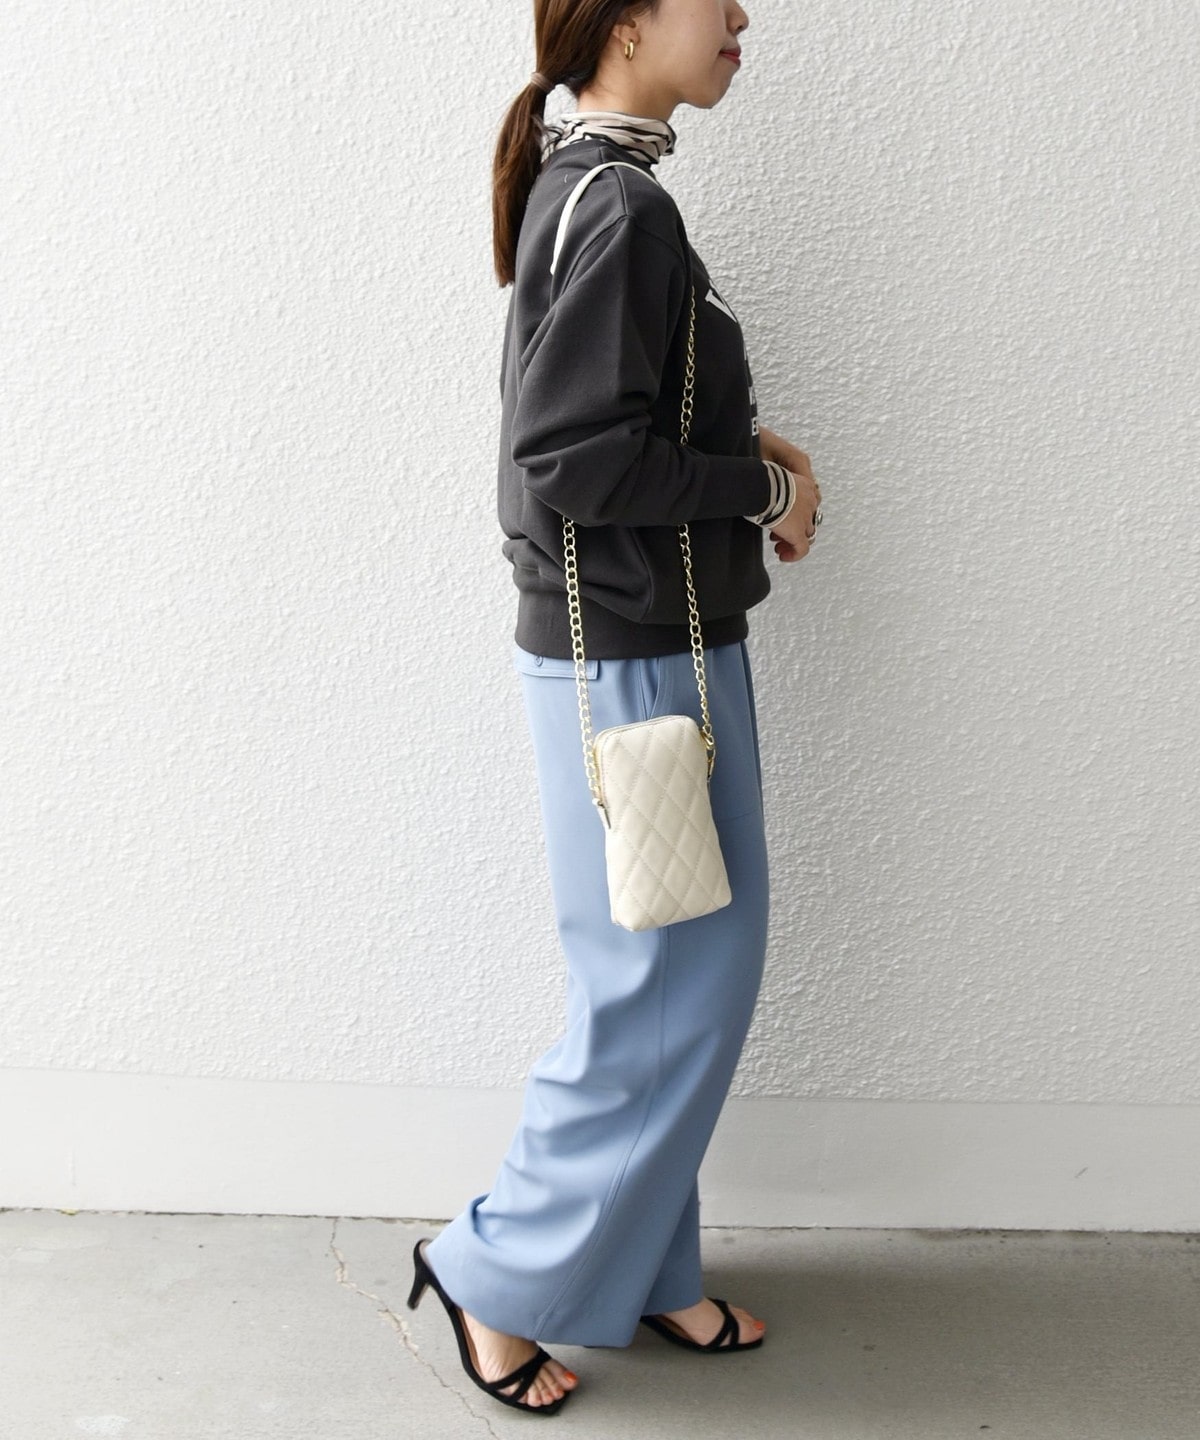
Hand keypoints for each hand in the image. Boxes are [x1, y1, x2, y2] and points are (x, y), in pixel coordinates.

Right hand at [758, 425, 820, 562]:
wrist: (762, 486)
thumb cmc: (760, 478)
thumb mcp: (769, 477)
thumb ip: (772, 485)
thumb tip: (757, 488)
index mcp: (804, 486)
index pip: (806, 503)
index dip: (794, 514)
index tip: (780, 519)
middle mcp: (810, 502)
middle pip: (807, 520)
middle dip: (793, 529)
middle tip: (777, 536)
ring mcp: (805, 518)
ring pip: (806, 535)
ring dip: (792, 542)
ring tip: (780, 548)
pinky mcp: (799, 532)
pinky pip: (802, 549)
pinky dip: (794, 555)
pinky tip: (783, 557)